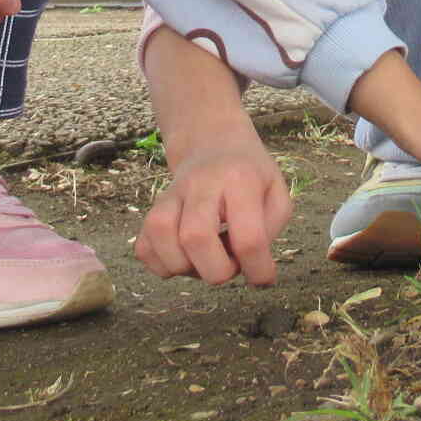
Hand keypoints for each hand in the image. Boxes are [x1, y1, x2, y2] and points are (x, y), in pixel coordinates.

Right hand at [135, 142, 292, 285]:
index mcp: (240, 179)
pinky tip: (184, 258)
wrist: (214, 144)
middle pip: (195, 237)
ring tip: (204, 261)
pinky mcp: (151, 209)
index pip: (248, 237)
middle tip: (230, 265)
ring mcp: (171, 194)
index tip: (262, 277)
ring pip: (161, 236)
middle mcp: (200, 184)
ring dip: (184, 266)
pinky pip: (144, 247)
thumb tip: (251, 269)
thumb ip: (269, 231)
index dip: (257, 268)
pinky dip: (161, 265)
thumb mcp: (277, 194)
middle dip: (216, 270)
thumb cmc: (250, 176)